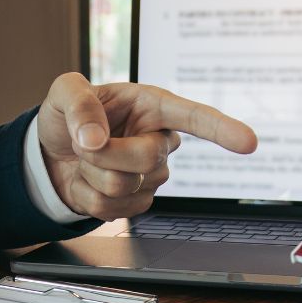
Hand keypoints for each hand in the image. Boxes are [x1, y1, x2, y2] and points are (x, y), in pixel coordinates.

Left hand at [37, 72, 257, 220]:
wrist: (53, 154)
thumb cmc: (67, 116)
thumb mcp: (65, 92)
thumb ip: (79, 105)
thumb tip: (95, 138)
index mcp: (153, 106)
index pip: (195, 117)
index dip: (222, 129)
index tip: (248, 142)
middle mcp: (159, 141)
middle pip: (147, 159)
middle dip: (105, 153)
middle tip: (84, 143)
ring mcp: (151, 176)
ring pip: (125, 186)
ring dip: (91, 174)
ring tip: (87, 159)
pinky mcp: (138, 203)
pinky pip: (112, 210)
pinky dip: (87, 196)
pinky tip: (89, 181)